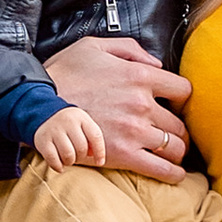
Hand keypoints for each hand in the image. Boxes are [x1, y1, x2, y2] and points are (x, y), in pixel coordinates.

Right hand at [33, 103, 107, 169]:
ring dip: (70, 162)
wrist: (45, 116)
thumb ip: (92, 140)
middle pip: (81, 148)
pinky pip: (53, 159)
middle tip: (77, 157)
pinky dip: (58, 166)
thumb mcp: (83, 127)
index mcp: (81, 117)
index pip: (95, 136)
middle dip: (81, 157)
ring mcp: (54, 130)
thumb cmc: (71, 127)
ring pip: (68, 155)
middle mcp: (67, 121)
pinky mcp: (42, 140)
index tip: (99, 162)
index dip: (100, 152)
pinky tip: (60, 166)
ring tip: (68, 159)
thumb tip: (96, 158)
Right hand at [44, 34, 192, 180]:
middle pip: (180, 123)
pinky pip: (161, 169)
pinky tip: (174, 174)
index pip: (183, 90)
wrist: (39, 106)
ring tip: (173, 154)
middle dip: (179, 129)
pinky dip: (173, 174)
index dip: (182, 99)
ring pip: (175, 147)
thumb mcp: (93, 46)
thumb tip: (156, 63)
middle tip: (174, 134)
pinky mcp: (124, 155)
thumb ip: (130, 49)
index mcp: (138, 75)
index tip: (177, 106)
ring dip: (176, 152)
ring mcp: (134, 131)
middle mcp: (142, 104)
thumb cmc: (63, 75)